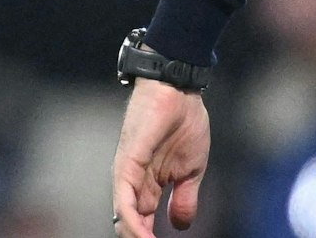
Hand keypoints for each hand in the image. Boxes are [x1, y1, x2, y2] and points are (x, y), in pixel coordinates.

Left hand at [112, 78, 210, 236]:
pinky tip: (140, 235)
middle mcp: (133, 184)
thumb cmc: (185, 124)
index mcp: (148, 186)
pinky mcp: (126, 164)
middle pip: (128, 224)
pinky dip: (130, 220)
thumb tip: (182, 226)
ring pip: (123, 217)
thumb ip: (185, 198)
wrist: (180, 92)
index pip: (142, 221)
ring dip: (134, 237)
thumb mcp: (193, 170)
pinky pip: (124, 199)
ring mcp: (127, 175)